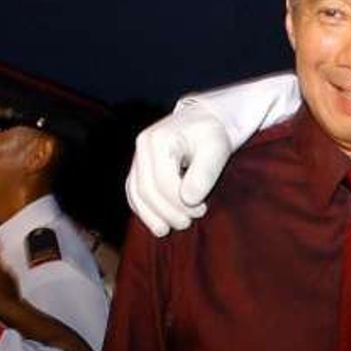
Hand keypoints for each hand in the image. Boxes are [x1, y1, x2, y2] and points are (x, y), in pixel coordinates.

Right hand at [125, 72, 301, 236]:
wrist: (205, 121)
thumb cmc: (213, 134)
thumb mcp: (217, 149)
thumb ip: (204, 173)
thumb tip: (189, 199)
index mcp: (159, 140)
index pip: (164, 182)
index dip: (181, 203)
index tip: (202, 210)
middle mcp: (142, 146)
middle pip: (147, 190)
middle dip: (168, 212)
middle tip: (188, 223)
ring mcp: (138, 156)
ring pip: (136, 193)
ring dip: (152, 216)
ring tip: (169, 229)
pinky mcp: (139, 167)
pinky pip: (134, 192)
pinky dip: (143, 210)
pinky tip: (157, 223)